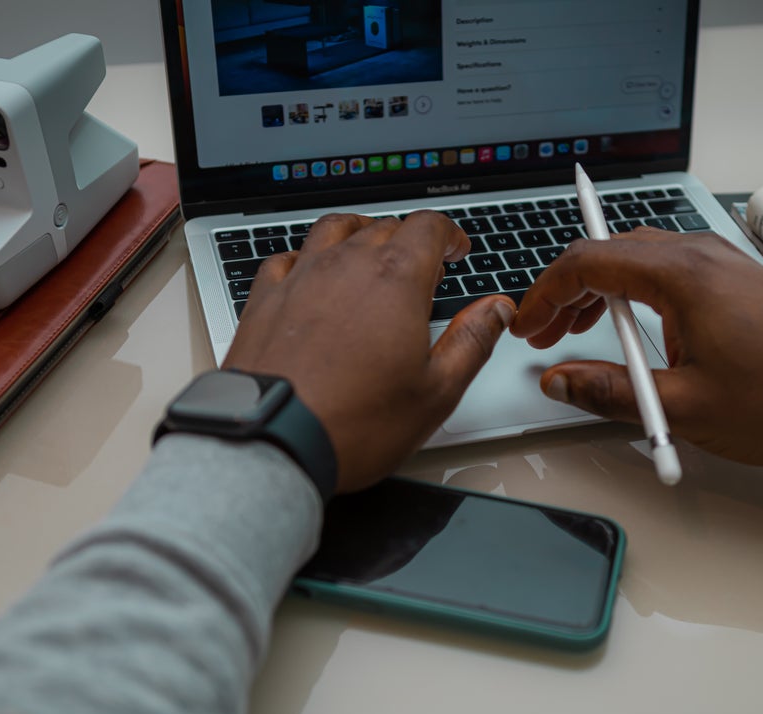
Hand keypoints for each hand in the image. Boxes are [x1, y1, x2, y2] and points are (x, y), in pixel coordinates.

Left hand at [223, 212, 515, 492]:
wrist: (275, 438)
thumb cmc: (355, 422)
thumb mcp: (436, 391)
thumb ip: (472, 341)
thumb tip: (496, 310)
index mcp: (396, 280)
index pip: (429, 228)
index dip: (449, 234)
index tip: (455, 250)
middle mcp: (346, 266)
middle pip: (384, 227)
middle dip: (409, 239)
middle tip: (423, 264)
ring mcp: (301, 278)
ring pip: (333, 229)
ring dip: (358, 233)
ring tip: (368, 248)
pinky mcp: (265, 298)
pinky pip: (287, 258)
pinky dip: (306, 258)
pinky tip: (310, 273)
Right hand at [509, 228, 762, 469]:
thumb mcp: (683, 407)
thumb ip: (610, 391)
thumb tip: (560, 381)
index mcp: (682, 275)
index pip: (588, 262)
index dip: (545, 294)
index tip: (527, 325)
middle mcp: (702, 256)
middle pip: (611, 253)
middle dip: (569, 291)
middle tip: (546, 334)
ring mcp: (723, 265)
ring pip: (640, 259)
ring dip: (602, 291)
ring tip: (580, 333)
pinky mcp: (738, 282)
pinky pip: (671, 272)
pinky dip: (637, 294)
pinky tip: (635, 332)